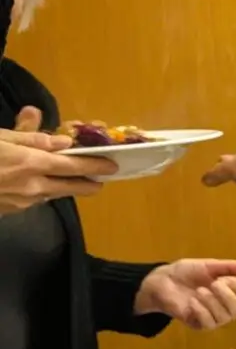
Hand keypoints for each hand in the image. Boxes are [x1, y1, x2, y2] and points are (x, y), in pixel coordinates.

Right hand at [0, 107, 117, 213]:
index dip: (94, 166)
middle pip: (69, 188)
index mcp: (31, 163)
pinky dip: (42, 192)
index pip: (73, 165)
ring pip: (52, 195)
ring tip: (74, 182)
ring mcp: (20, 203)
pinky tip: (41, 187)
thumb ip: (30, 137)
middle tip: (100, 183)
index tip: (112, 167)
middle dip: (87, 185)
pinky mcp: (9, 211)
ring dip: (65, 189)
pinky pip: (33, 201)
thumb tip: (63, 140)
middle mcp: (32, 186)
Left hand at [134, 259, 235, 328]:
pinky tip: (192, 302)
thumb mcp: (208, 266)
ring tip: (198, 292)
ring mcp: (213, 316)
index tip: (222, 277)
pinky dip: (202, 311)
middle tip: (213, 285)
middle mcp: (226, 305)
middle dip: (228, 296)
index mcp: (231, 288)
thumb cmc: (186, 273)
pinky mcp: (200, 325)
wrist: (162, 282)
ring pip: (224, 317)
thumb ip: (229, 267)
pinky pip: (209, 323)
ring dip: (212, 302)